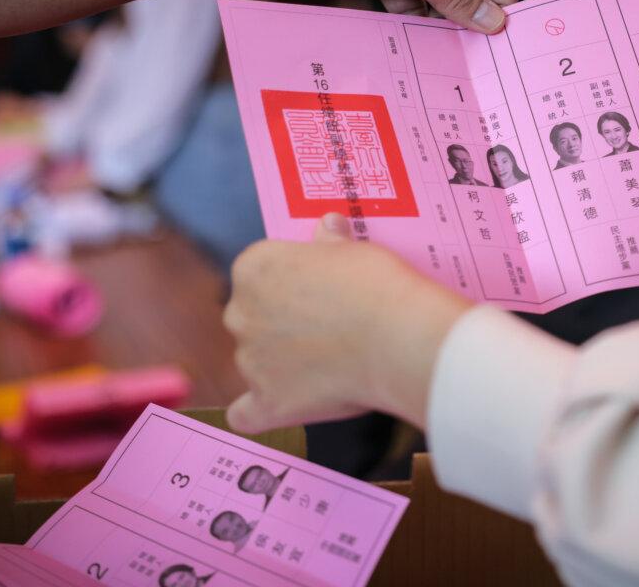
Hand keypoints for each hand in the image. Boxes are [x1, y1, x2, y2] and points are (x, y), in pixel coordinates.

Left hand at [224, 214, 472, 433]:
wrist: (398, 339)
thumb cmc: (377, 286)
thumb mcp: (353, 250)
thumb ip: (328, 243)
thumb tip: (326, 225)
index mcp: (254, 267)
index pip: (258, 273)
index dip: (288, 282)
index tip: (316, 291)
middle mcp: (240, 312)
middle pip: (250, 317)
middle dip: (277, 323)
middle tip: (323, 327)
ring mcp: (250, 360)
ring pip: (254, 362)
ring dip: (279, 363)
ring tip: (327, 365)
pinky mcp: (268, 402)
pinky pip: (246, 414)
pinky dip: (260, 410)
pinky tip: (280, 404)